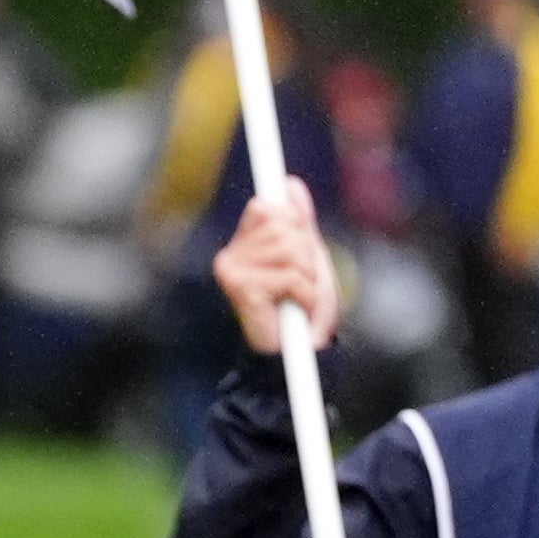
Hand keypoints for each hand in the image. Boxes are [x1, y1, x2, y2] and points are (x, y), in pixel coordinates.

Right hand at [215, 181, 338, 353]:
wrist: (298, 353)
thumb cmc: (302, 308)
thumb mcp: (307, 257)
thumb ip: (299, 222)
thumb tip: (290, 183)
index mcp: (241, 246)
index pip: (265, 207)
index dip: (288, 216)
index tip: (292, 214)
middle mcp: (230, 257)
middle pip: (283, 227)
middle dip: (307, 254)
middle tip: (302, 282)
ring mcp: (232, 274)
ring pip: (290, 251)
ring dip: (308, 277)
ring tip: (299, 298)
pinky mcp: (242, 290)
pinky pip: (291, 276)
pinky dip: (306, 294)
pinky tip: (296, 308)